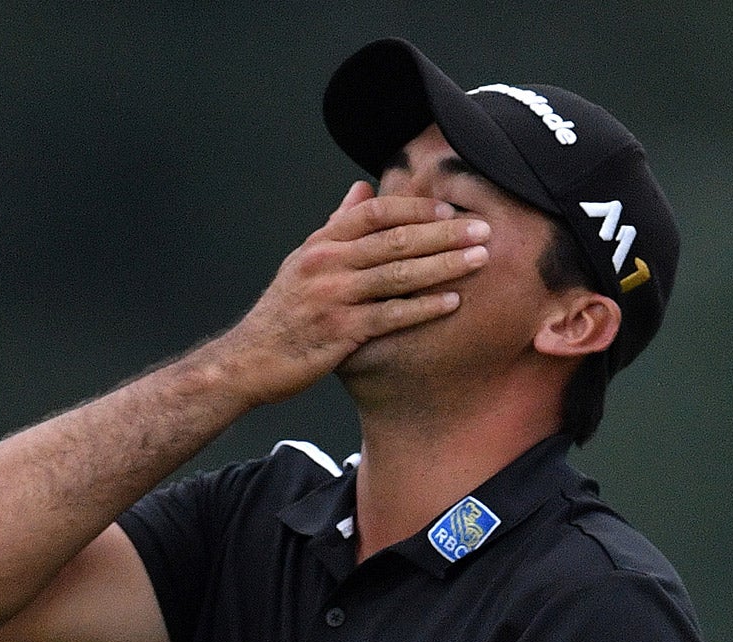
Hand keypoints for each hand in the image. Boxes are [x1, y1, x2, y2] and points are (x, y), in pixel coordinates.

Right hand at [211, 182, 491, 405]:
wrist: (250, 360)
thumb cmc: (283, 313)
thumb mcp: (304, 261)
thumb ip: (337, 226)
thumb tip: (361, 191)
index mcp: (322, 244)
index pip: (376, 213)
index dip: (416, 209)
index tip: (451, 210)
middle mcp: (327, 263)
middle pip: (395, 239)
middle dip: (444, 234)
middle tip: (483, 230)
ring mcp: (334, 297)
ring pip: (398, 274)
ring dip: (443, 265)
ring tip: (479, 260)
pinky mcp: (340, 332)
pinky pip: (391, 315)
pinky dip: (423, 307)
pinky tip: (452, 302)